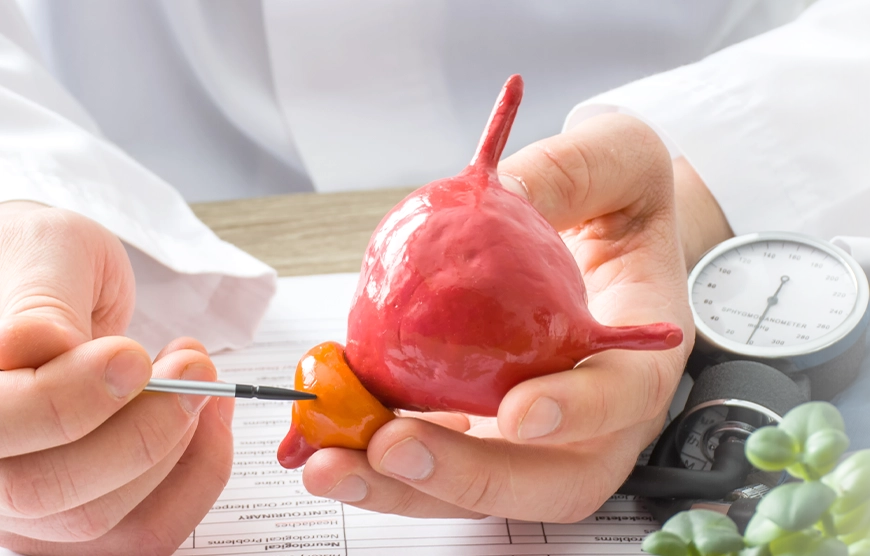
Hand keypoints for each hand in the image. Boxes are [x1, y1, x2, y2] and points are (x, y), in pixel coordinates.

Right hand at [0, 202, 233, 554]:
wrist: (58, 285)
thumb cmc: (47, 267)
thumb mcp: (49, 256)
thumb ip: (43, 306)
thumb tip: (45, 348)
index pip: (4, 425)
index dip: (76, 397)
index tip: (135, 357)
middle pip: (51, 491)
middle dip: (144, 431)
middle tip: (195, 368)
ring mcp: (29, 501)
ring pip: (102, 519)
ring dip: (178, 450)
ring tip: (201, 381)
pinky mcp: (83, 513)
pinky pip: (145, 533)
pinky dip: (196, 478)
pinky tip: (209, 421)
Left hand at [301, 114, 730, 520]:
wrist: (604, 231)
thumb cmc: (621, 199)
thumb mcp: (613, 159)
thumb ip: (566, 175)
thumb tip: (499, 196)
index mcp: (642, 351)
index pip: (624, 398)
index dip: (577, 414)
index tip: (518, 412)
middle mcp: (594, 414)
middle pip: (548, 480)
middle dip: (466, 479)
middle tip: (392, 446)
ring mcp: (538, 431)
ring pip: (483, 486)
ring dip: (402, 486)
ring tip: (330, 461)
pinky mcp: (486, 424)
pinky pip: (439, 451)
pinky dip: (380, 452)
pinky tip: (330, 432)